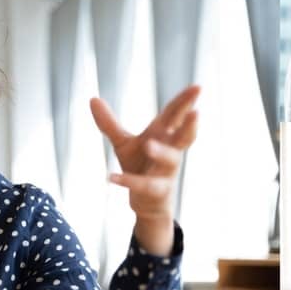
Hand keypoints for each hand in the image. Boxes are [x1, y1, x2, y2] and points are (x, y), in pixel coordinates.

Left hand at [90, 85, 199, 255]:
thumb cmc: (141, 166)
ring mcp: (166, 172)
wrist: (147, 202)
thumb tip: (93, 98)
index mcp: (164, 136)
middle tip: (197, 113)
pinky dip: (128, 181)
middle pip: (184, 137)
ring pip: (170, 161)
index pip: (175, 115)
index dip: (185, 102)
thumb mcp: (124, 142)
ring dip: (161, 152)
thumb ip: (109, 123)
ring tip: (148, 144)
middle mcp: (171, 152)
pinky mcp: (157, 191)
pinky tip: (111, 176)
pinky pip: (145, 185)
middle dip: (190, 125)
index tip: (198, 86)